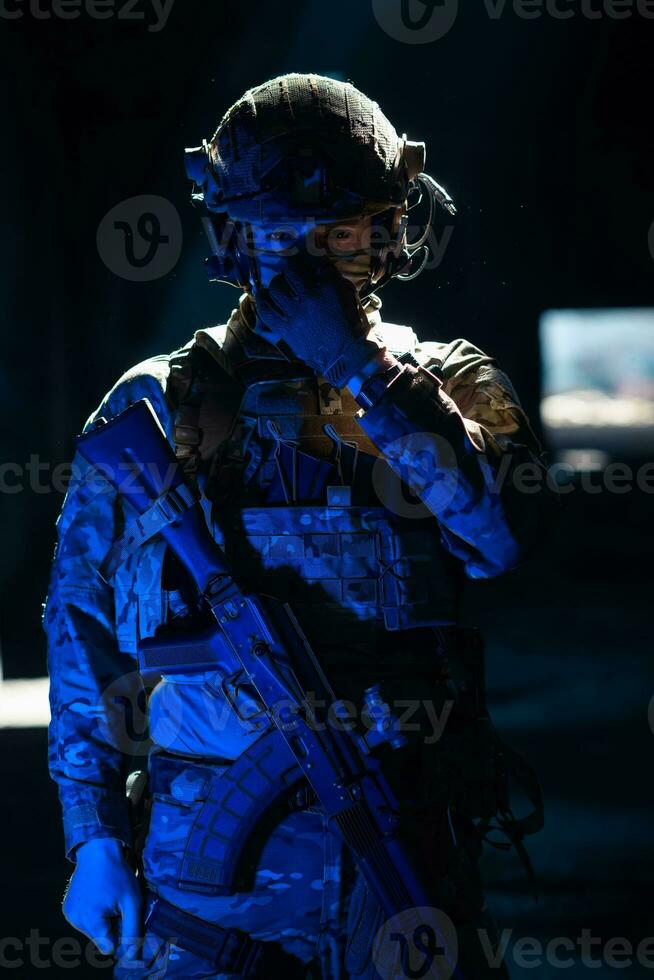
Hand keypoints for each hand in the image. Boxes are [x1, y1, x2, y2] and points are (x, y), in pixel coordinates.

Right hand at [63, 837, 142, 960]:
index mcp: (92, 922)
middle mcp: (76, 921)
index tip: (125, 918)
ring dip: (102, 920)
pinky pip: (84, 920)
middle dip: (111, 927)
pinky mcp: (67, 908)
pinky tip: (98, 897)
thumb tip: (131, 956)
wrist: (98, 850)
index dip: (121, 936)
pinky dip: (92, 914)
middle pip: (100, 939)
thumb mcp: (131, 902)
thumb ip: (132, 931)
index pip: (109, 947)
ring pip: (92, 930)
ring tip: (108, 898)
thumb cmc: (117, 874)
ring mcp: (69, 915)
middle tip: (118, 905)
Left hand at [252, 251, 381, 387]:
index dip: (303, 264)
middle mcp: (308, 299)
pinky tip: (263, 297)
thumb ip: (334, 281)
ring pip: (275, 291)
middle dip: (286, 273)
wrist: (346, 356)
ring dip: (274, 285)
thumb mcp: (350, 298)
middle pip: (288, 275)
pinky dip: (262, 303)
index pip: (311, 267)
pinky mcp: (286, 330)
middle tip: (288, 276)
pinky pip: (267, 313)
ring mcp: (295, 315)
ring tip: (275, 286)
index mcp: (326, 289)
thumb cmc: (352, 327)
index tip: (303, 266)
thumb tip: (319, 269)